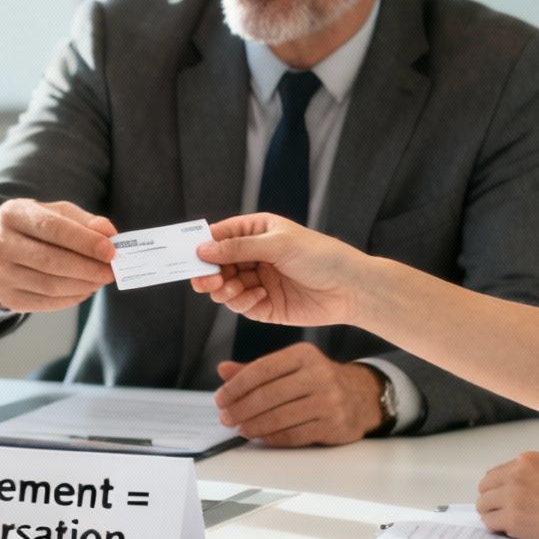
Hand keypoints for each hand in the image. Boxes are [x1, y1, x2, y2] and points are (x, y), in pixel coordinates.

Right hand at [0, 199, 118, 312]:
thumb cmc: (35, 230)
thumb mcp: (56, 215)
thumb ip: (84, 222)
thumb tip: (110, 235)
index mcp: (12, 214)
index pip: (52, 228)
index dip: (84, 241)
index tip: (110, 250)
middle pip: (51, 260)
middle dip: (87, 267)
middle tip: (111, 270)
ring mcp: (0, 273)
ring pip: (50, 285)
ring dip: (83, 284)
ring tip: (101, 279)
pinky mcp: (7, 297)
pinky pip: (46, 302)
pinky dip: (72, 298)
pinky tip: (86, 289)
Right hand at [191, 213, 367, 327]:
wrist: (351, 289)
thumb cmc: (321, 256)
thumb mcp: (278, 244)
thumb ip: (238, 247)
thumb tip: (202, 250)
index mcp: (257, 233)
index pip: (220, 237)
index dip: (202, 246)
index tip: (187, 256)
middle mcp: (255, 256)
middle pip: (218, 265)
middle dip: (209, 273)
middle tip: (202, 281)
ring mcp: (259, 281)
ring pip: (226, 287)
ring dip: (224, 289)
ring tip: (232, 289)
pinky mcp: (265, 306)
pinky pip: (241, 305)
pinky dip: (243, 302)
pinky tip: (256, 297)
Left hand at [213, 344, 385, 445]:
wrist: (362, 396)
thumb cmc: (319, 380)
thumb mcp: (291, 366)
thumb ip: (257, 369)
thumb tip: (223, 370)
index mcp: (304, 355)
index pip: (261, 369)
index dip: (236, 386)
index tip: (220, 398)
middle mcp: (318, 375)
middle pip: (268, 395)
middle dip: (241, 409)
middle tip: (226, 417)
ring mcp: (328, 401)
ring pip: (280, 417)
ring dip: (253, 426)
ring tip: (240, 428)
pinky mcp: (333, 425)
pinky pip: (295, 435)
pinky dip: (273, 438)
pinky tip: (261, 436)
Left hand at [475, 452, 538, 538]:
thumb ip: (534, 474)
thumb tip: (518, 487)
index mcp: (527, 460)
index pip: (496, 473)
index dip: (500, 489)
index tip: (506, 499)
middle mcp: (516, 474)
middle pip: (485, 487)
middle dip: (493, 500)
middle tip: (504, 513)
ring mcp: (513, 496)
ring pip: (483, 505)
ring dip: (494, 515)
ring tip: (511, 523)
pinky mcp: (515, 519)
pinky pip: (490, 524)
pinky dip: (498, 528)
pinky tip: (514, 531)